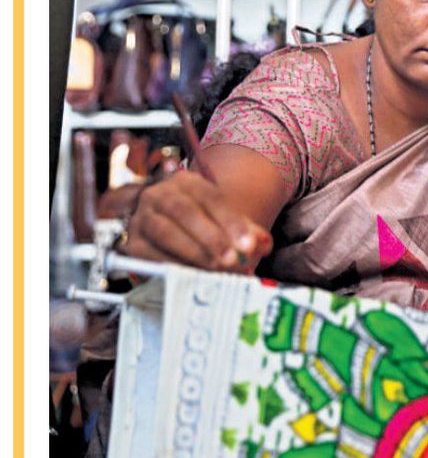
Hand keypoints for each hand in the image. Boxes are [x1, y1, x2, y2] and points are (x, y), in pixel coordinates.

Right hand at [122, 170, 272, 271]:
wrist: (168, 226)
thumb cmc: (203, 223)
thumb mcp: (226, 220)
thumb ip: (247, 231)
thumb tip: (263, 243)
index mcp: (186, 183)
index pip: (211, 198)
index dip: (232, 222)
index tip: (250, 245)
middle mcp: (159, 195)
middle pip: (184, 212)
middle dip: (211, 238)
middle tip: (232, 259)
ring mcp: (142, 218)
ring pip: (165, 231)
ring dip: (193, 252)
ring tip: (217, 268)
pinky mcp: (133, 242)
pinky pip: (150, 254)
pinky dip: (173, 265)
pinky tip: (192, 275)